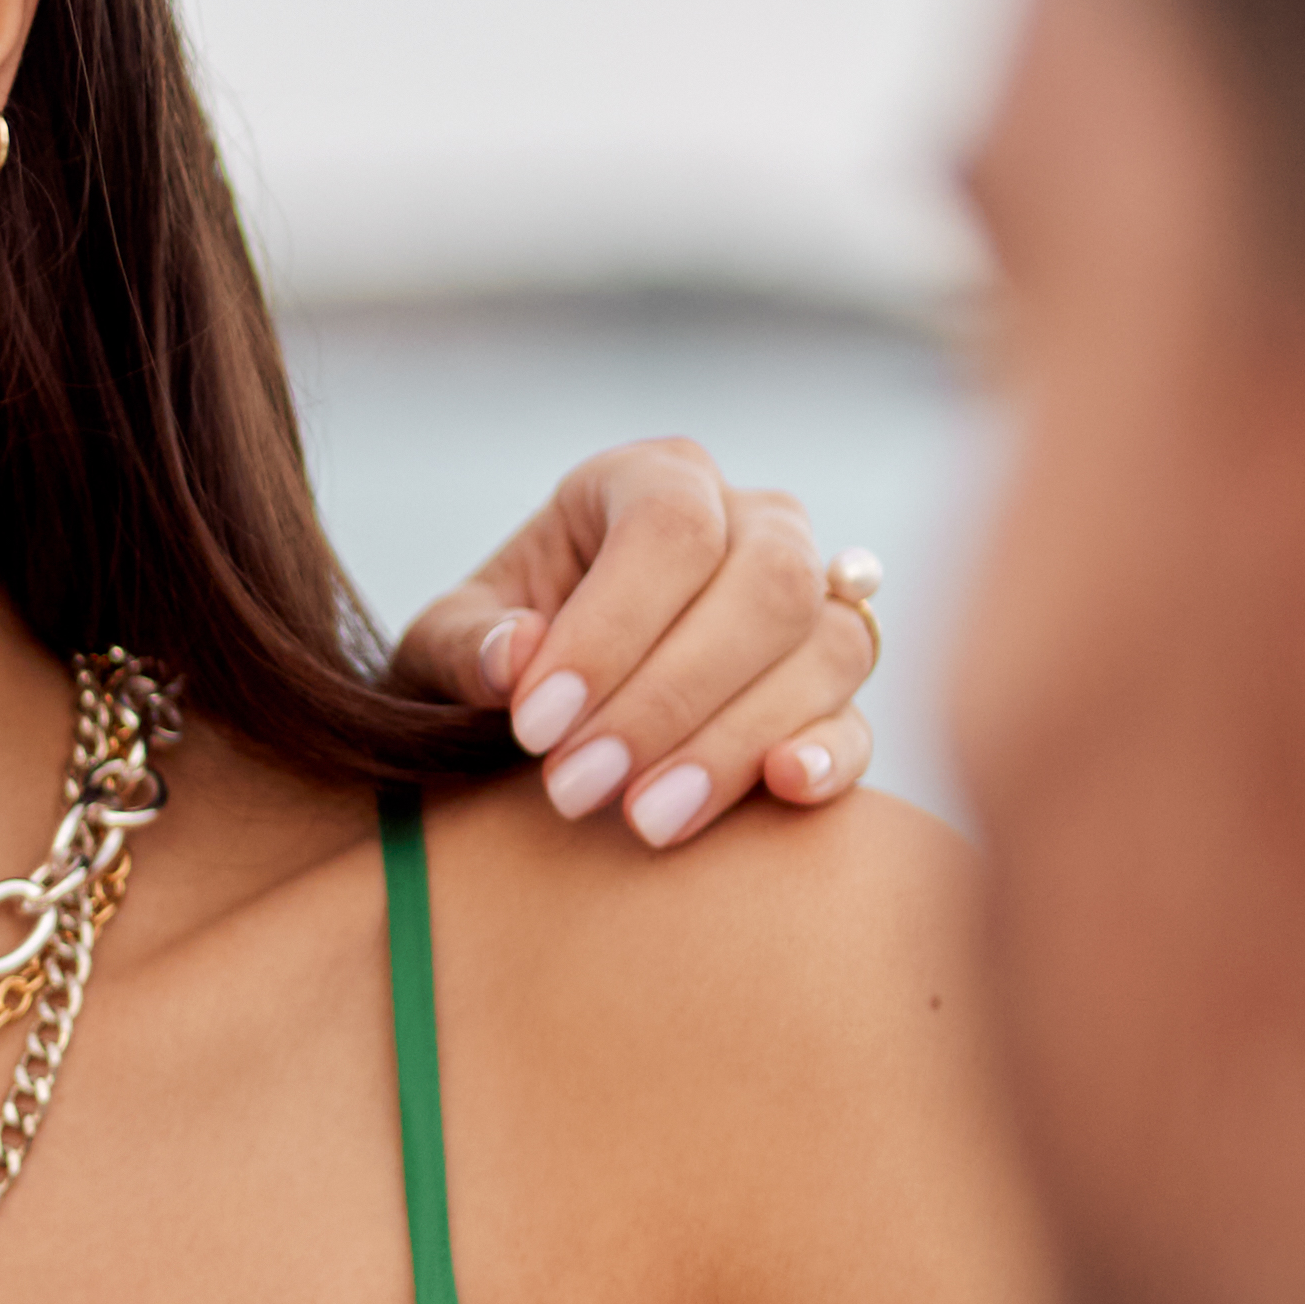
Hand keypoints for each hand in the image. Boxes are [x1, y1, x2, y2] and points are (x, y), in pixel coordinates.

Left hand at [388, 432, 887, 848]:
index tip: (535, 726)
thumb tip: (514, 656)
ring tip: (641, 822)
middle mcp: (754, 522)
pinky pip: (857, 717)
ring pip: (825, 647)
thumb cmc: (493, 656)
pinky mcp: (831, 693)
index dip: (610, 630)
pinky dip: (829, 754)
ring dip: (732, 741)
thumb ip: (464, 643)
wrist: (542, 716)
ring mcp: (812, 602)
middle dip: (669, 696)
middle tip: (575, 790)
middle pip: (766, 582)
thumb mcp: (447, 640)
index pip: (668, 529)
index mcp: (655, 481)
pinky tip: (780, 788)